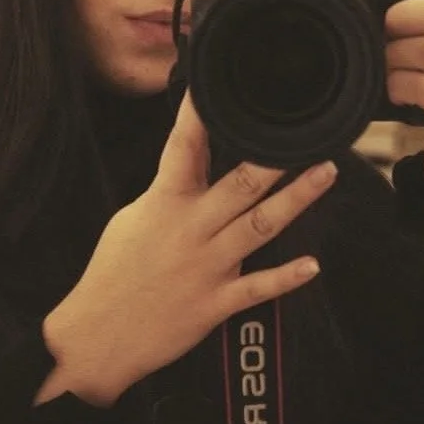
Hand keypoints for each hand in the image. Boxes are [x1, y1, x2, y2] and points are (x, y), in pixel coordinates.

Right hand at [46, 90, 337, 404]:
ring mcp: (207, 267)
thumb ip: (169, 190)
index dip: (200, 114)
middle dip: (276, 158)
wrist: (98, 335)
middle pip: (240, 184)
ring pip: (260, 226)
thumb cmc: (113, 274)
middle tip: (308, 135)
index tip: (215, 88)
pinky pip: (258, 287)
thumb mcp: (133, 218)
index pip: (184, 147)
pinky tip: (313, 265)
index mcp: (164, 203)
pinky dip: (287, 277)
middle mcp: (190, 230)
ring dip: (296, 199)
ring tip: (325, 173)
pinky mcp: (216, 303)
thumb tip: (193, 158)